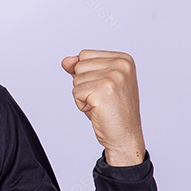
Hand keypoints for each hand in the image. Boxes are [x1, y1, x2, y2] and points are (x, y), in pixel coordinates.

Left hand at [61, 50, 144, 166]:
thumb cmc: (112, 111)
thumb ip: (81, 68)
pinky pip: (76, 92)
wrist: (124, 136)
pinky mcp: (104, 90)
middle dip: (83, 84)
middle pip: (79, 65)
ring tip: (100, 104)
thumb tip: (66, 61)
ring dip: (82, 95)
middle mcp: (121, 65)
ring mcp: (114, 77)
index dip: (86, 74)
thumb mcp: (96, 83)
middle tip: (101, 98)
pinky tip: (97, 110)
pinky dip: (81, 104)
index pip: (84, 55)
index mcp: (123, 59)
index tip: (103, 88)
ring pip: (76, 79)